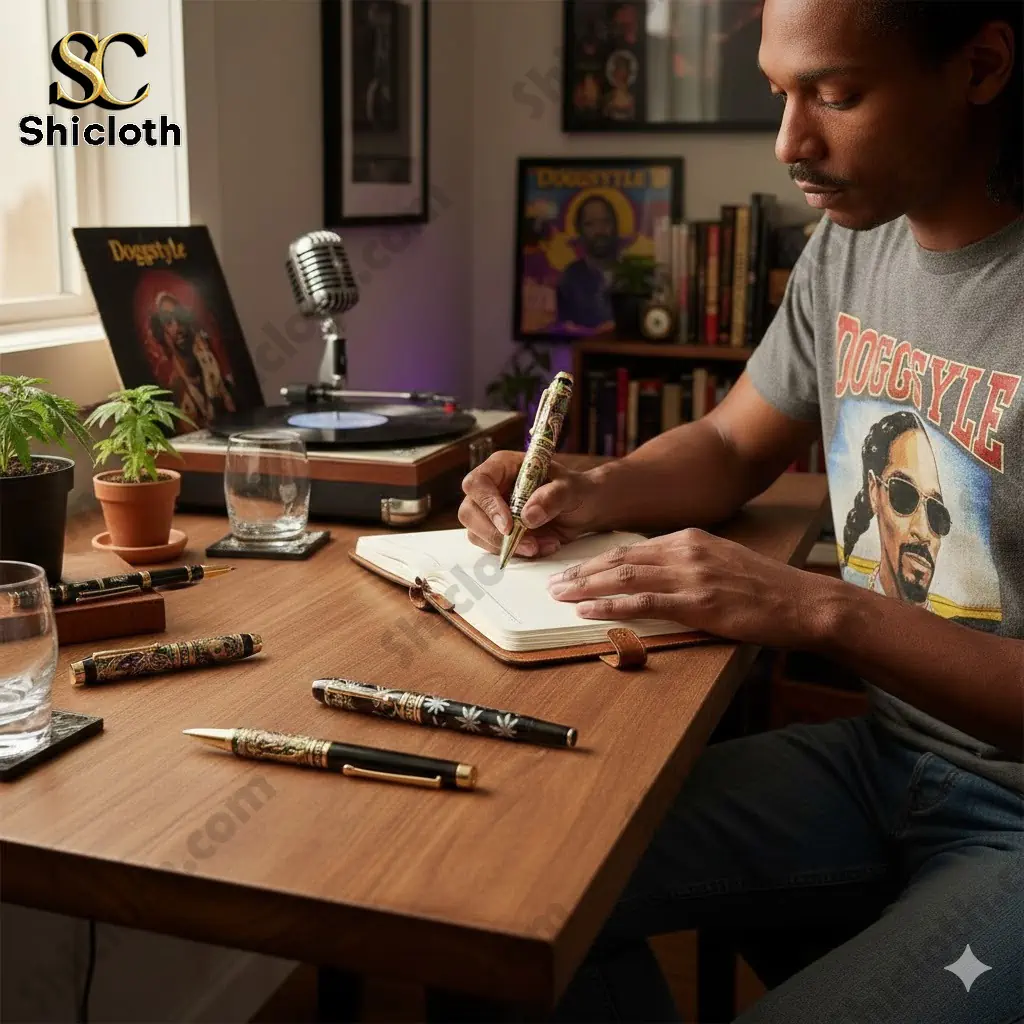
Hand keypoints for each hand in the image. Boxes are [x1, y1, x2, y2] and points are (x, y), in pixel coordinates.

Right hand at [458, 451, 601, 557]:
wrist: (584, 508)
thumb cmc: (575, 490)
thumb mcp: (571, 488)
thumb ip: (552, 497)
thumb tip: (528, 516)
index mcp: (502, 467)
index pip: (477, 483)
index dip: (488, 505)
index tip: (509, 525)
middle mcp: (491, 489)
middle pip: (469, 512)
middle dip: (494, 534)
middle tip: (527, 544)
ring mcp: (491, 512)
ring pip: (477, 534)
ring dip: (508, 546)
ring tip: (542, 545)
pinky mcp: (497, 532)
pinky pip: (494, 548)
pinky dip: (516, 553)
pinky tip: (542, 547)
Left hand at [546, 527, 827, 647]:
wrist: (802, 602)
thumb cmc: (764, 589)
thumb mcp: (722, 562)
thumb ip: (687, 564)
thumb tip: (651, 577)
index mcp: (690, 539)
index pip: (632, 548)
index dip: (598, 560)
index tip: (574, 569)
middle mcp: (686, 551)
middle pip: (621, 559)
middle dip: (583, 571)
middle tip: (554, 582)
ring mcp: (691, 575)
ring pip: (625, 577)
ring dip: (587, 587)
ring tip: (561, 595)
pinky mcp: (697, 602)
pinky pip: (643, 603)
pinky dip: (611, 606)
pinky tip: (589, 611)